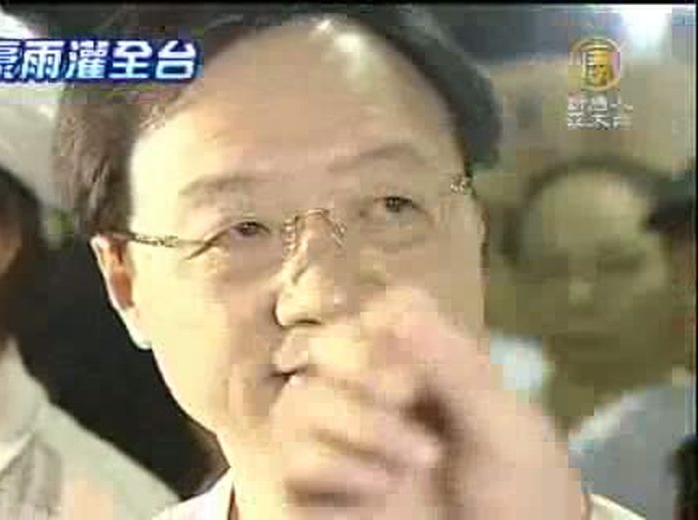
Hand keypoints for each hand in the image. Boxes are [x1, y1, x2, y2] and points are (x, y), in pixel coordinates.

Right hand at [270, 287, 584, 519]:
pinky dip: (333, 467)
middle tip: (406, 391)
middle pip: (327, 348)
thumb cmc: (521, 496)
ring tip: (420, 458)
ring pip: (301, 402)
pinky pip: (293, 462)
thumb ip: (457, 371)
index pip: (383, 314)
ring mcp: (345, 444)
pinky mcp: (322, 492)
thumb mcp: (506, 432)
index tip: (411, 338)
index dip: (387, 317)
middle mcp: (375, 398)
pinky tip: (382, 487)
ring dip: (357, 421)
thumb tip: (402, 310)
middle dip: (360, 363)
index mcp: (425, 370)